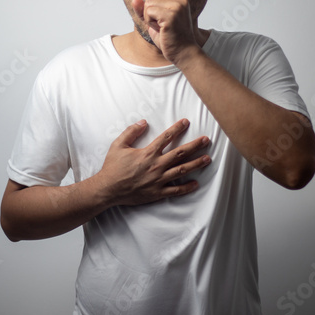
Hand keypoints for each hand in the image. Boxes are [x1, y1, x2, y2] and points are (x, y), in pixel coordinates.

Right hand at [96, 118, 210, 205]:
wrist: (108, 189)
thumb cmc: (112, 167)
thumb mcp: (118, 145)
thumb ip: (131, 132)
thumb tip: (143, 122)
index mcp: (148, 153)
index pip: (166, 137)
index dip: (177, 128)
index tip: (186, 122)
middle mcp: (156, 165)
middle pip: (180, 153)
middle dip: (195, 145)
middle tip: (206, 140)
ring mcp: (158, 180)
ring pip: (182, 170)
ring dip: (196, 164)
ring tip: (207, 159)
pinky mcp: (157, 192)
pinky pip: (175, 190)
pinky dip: (186, 187)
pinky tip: (196, 183)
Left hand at [132, 0, 197, 62]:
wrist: (183, 53)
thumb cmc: (171, 39)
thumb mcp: (155, 21)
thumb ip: (145, 9)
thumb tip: (134, 0)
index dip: (151, 6)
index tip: (161, 19)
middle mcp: (180, 0)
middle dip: (149, 12)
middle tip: (161, 25)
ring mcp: (176, 7)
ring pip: (148, 4)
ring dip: (149, 19)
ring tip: (161, 28)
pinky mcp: (170, 16)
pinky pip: (148, 12)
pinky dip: (150, 23)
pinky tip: (160, 30)